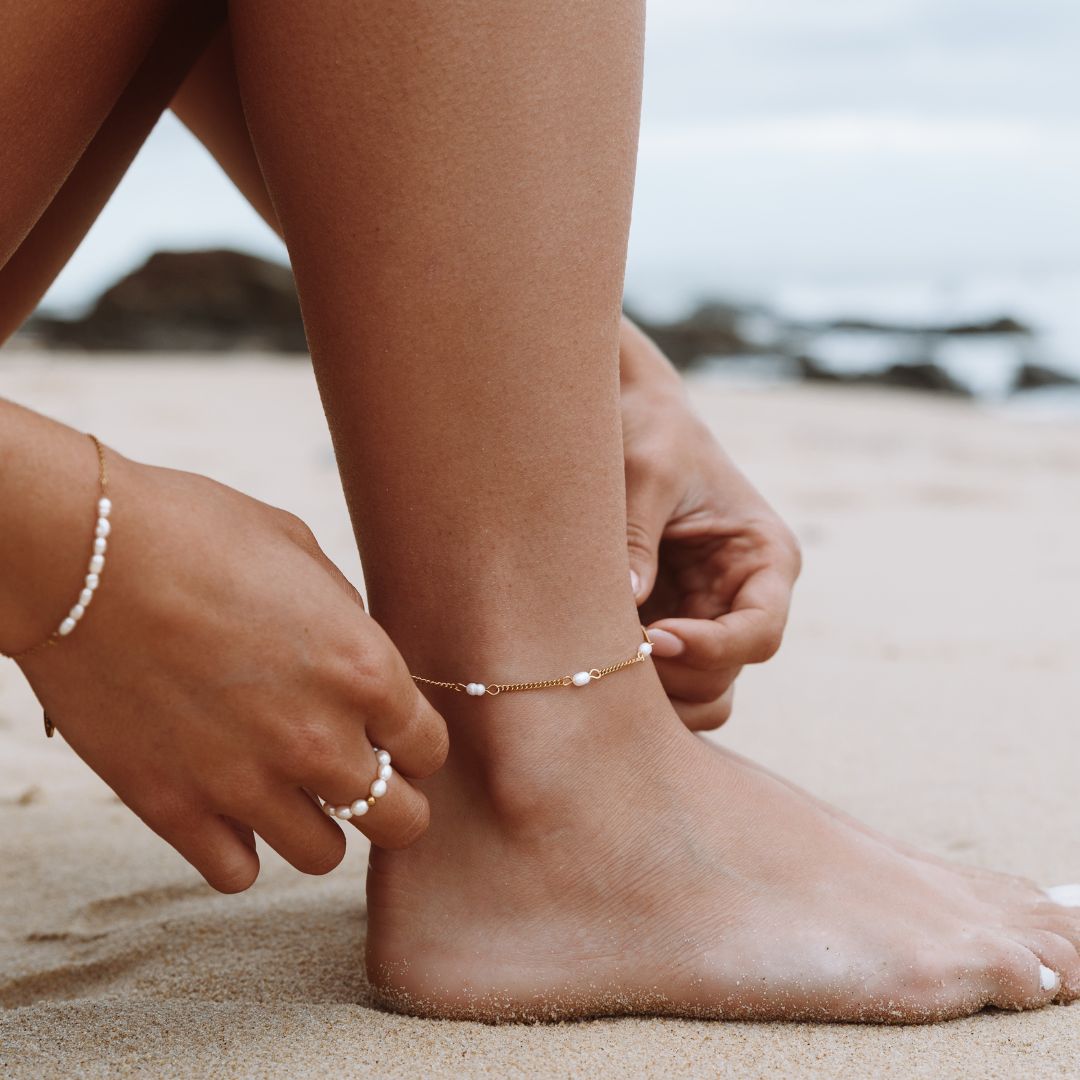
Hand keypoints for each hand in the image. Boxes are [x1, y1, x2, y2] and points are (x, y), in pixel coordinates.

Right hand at [17, 448, 447, 891]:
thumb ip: (346, 619)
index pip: (430, 749)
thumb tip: (357, 653)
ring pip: (322, 857)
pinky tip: (229, 808)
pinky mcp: (174, 809)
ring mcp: (247, 783)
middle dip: (392, 802)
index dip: (415, 743)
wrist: (81, 554)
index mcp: (364, 671)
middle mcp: (319, 739)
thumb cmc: (197, 532)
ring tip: (290, 790)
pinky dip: (240, 849)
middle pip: (400, 822)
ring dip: (316, 826)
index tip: (392, 735)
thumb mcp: (301, 552)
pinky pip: (237, 873)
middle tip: (361, 778)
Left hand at [619, 318, 800, 729]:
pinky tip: (589, 653)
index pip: (760, 633)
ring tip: (598, 658)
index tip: (655, 638)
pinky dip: (631, 683)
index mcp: (764, 558)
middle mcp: (743, 598)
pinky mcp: (667, 625)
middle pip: (726, 676)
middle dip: (673, 677)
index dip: (712, 648)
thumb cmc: (650, 430)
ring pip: (698, 693)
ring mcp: (705, 617)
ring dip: (653, 693)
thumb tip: (628, 603)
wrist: (630, 413)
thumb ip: (638, 535)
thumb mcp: (646, 471)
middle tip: (611, 655)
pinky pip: (662, 680)